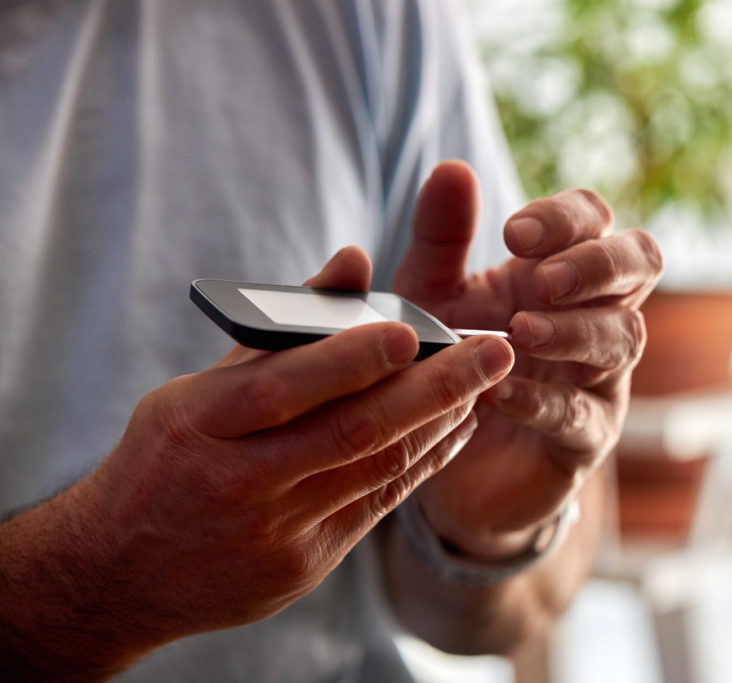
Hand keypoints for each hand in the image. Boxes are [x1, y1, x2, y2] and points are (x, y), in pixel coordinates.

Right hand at [0, 247, 513, 674]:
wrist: (118, 574)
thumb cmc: (165, 460)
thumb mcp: (195, 391)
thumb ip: (280, 330)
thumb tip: (354, 261)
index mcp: (199, 425)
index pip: (284, 385)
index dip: (353, 356)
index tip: (416, 328)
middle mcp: (238, 482)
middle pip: (353, 431)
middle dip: (437, 387)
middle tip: (497, 350)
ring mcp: (274, 532)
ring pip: (378, 469)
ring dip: (442, 422)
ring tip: (485, 382)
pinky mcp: (302, 566)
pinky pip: (378, 505)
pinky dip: (423, 462)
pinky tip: (454, 427)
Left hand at [393, 161, 662, 558]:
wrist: (442, 454)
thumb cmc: (450, 359)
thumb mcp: (431, 294)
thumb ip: (442, 238)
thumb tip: (452, 168)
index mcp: (560, 267)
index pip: (594, 218)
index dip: (565, 218)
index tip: (510, 234)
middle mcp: (594, 312)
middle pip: (641, 261)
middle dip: (597, 264)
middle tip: (540, 281)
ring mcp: (599, 376)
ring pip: (624, 337)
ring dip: (575, 330)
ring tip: (519, 334)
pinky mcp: (586, 437)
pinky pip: (583, 416)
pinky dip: (542, 402)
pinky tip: (498, 395)